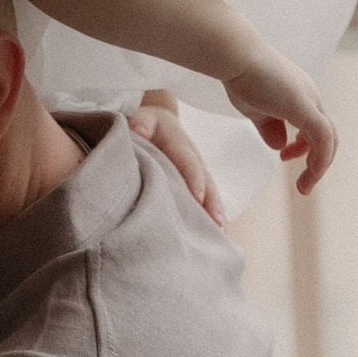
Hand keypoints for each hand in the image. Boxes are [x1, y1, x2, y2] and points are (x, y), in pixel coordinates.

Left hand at [127, 91, 227, 224]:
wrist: (161, 124)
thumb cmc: (149, 125)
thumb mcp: (144, 119)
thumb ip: (141, 124)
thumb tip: (136, 132)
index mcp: (181, 145)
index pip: (189, 163)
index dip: (194, 179)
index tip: (198, 197)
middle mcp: (195, 161)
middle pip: (207, 183)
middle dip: (212, 203)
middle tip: (217, 223)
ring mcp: (199, 175)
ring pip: (211, 194)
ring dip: (216, 214)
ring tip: (221, 236)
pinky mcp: (198, 185)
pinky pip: (208, 201)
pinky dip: (213, 218)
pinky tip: (218, 237)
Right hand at [218, 40, 335, 194]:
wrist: (235, 56)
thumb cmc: (241, 75)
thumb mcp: (255, 109)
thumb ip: (269, 127)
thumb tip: (279, 145)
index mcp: (300, 95)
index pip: (314, 126)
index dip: (304, 147)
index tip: (284, 156)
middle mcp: (310, 96)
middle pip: (327, 134)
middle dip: (316, 160)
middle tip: (302, 181)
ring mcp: (310, 101)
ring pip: (329, 139)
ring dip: (319, 166)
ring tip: (304, 187)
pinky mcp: (305, 108)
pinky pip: (323, 139)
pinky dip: (320, 160)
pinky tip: (309, 174)